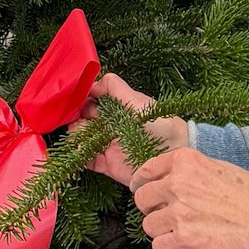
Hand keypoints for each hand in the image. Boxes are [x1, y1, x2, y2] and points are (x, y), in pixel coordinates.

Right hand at [79, 71, 191, 185]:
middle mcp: (110, 126)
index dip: (81, 100)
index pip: (92, 101)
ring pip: (82, 139)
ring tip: (80, 137)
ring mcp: (108, 145)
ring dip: (76, 137)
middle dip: (75, 118)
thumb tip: (93, 83)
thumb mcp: (138, 101)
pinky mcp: (109, 165)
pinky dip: (80, 156)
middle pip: (83, 119)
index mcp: (117, 109)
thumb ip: (115, 88)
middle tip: (76, 119)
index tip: (74, 100)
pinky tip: (81, 151)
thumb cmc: (160, 124)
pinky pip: (88, 161)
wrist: (174, 154)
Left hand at [127, 149, 248, 248]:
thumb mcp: (222, 168)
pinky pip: (159, 246)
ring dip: (160, 230)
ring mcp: (178, 213)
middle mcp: (177, 184)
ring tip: (177, 232)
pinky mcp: (184, 241)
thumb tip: (181, 179)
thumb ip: (196, 171)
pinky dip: (167, 248)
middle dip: (150, 208)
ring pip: (148, 225)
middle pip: (142, 198)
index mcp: (186, 161)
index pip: (147, 169)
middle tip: (163, 214)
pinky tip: (180, 246)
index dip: (142, 182)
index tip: (142, 189)